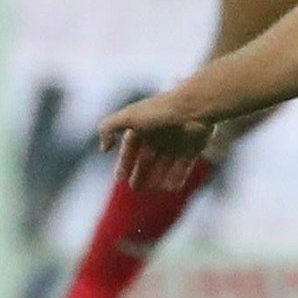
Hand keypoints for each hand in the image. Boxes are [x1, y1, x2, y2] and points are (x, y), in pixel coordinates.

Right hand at [97, 92, 214, 190]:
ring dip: (158, 177)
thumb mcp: (128, 117)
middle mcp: (159, 133)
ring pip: (165, 164)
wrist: (194, 108)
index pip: (130, 147)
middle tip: (135, 189)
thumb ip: (108, 128)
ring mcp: (177, 141)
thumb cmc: (160, 112)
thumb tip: (103, 148)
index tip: (119, 178)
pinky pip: (183, 166)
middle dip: (141, 173)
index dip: (124, 162)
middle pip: (148, 158)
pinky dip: (177, 177)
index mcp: (143, 124)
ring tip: (152, 189)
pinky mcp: (193, 148)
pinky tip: (171, 189)